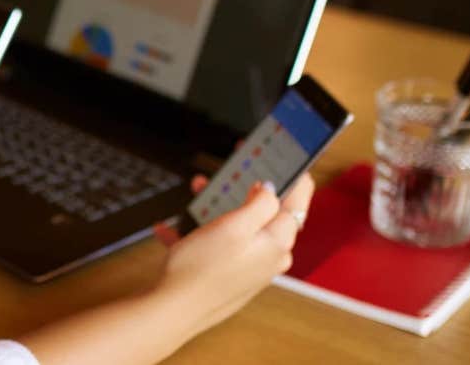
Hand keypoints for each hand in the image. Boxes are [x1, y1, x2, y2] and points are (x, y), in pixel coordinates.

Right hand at [150, 172, 314, 339]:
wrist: (173, 310)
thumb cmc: (202, 269)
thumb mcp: (234, 225)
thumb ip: (260, 203)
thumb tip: (270, 189)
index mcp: (276, 243)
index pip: (297, 204)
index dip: (292, 178)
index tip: (288, 159)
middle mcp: (268, 258)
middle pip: (265, 215)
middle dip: (244, 191)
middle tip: (229, 174)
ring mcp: (249, 269)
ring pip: (238, 229)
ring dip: (217, 210)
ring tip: (196, 196)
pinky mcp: (229, 278)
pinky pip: (217, 248)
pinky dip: (197, 236)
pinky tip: (172, 230)